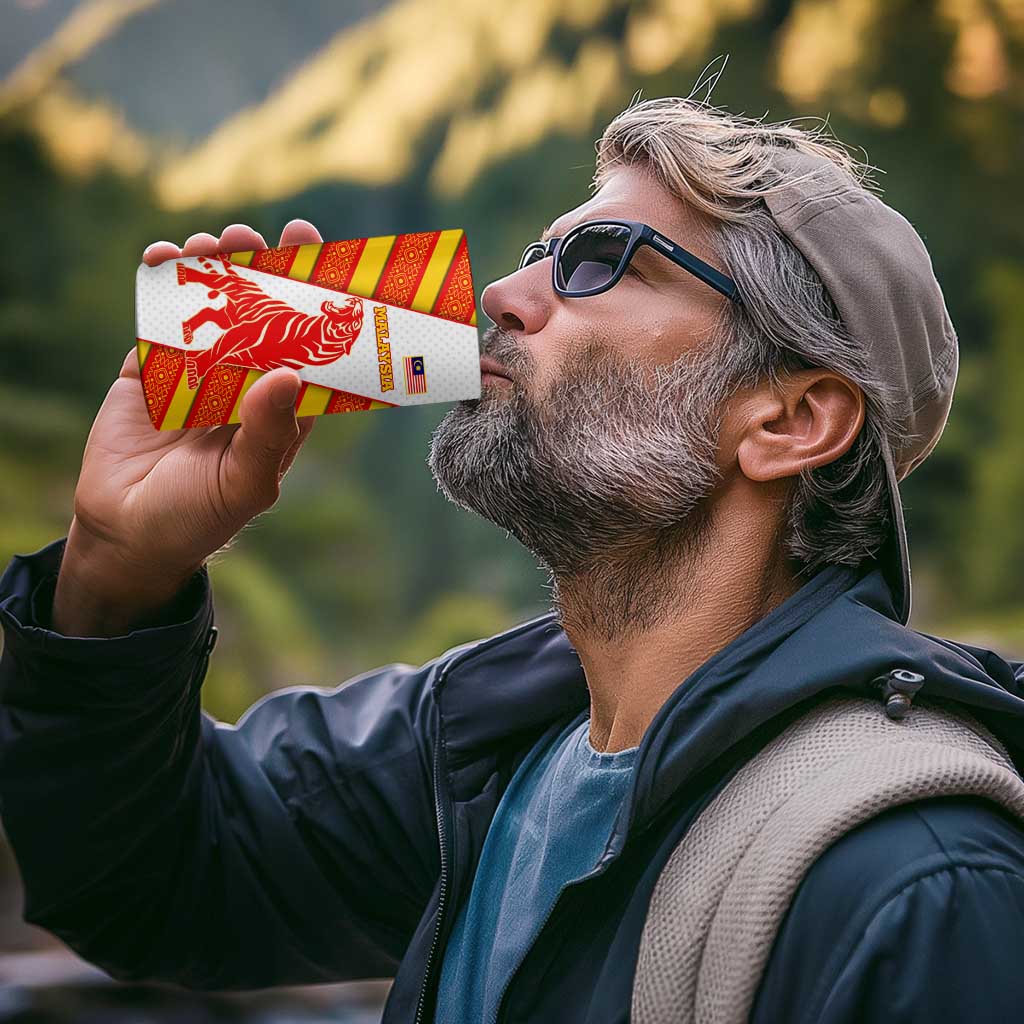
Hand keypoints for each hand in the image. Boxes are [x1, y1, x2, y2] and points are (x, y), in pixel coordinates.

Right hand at [52, 220, 322, 635]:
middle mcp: (245, 383)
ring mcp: (197, 373)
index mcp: (280, 408)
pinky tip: (164, 257)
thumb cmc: (199, 517)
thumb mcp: (245, 483)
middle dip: (261, 272)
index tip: (319, 258)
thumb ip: (268, 432)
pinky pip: (159, 320)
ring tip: (213, 243)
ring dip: (214, 270)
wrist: (126, 534)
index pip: (307, 346)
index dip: (315, 303)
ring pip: (212, 309)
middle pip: (261, 315)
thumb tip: (289, 373)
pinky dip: (161, 285)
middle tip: (257, 238)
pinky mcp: (150, 370)